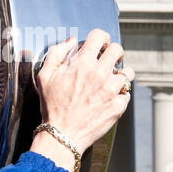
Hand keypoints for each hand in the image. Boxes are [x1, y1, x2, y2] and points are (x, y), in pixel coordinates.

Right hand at [31, 28, 132, 158]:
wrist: (62, 135)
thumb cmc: (52, 106)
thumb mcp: (45, 75)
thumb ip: (57, 53)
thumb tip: (71, 41)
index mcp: (82, 63)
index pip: (100, 36)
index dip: (100, 38)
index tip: (100, 45)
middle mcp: (100, 74)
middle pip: (118, 50)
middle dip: (113, 52)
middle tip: (109, 60)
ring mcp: (112, 90)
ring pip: (127, 72)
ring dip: (120, 74)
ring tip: (110, 80)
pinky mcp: (119, 105)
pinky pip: (126, 93)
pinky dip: (120, 94)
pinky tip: (109, 98)